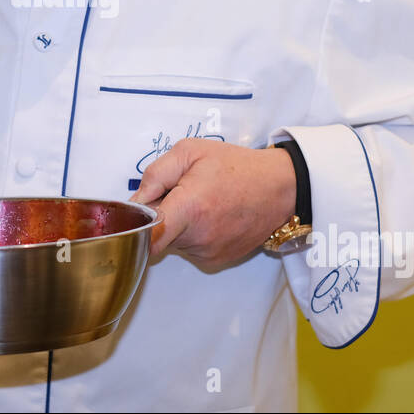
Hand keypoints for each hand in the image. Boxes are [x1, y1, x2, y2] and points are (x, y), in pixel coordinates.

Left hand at [129, 138, 296, 270]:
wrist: (279, 187)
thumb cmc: (236, 166)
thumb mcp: (190, 152)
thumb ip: (155, 174)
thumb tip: (135, 201)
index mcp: (189, 208)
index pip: (147, 236)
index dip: (135, 227)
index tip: (134, 218)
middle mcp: (198, 237)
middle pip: (157, 235)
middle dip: (159, 216)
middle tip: (177, 194)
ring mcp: (209, 253)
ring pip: (174, 242)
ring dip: (177, 226)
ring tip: (200, 203)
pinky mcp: (217, 261)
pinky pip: (191, 249)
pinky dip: (193, 235)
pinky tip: (211, 216)